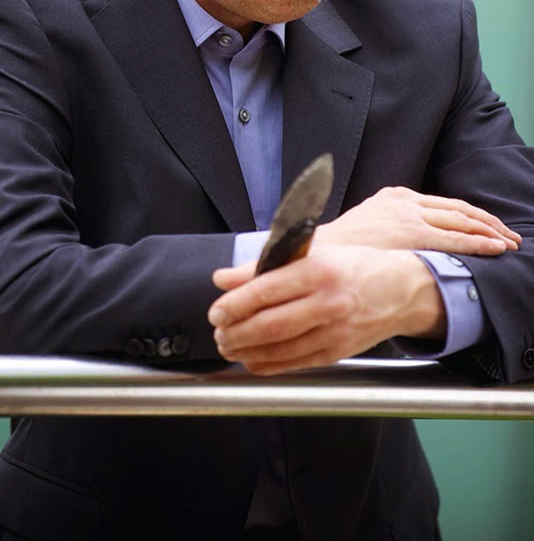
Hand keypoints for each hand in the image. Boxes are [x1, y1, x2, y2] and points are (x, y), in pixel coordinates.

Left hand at [209, 246, 444, 374]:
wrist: (404, 290)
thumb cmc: (356, 266)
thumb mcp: (315, 254)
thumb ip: (266, 265)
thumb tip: (224, 278)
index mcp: (319, 270)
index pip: (266, 289)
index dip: (235, 304)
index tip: (216, 310)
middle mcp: (328, 302)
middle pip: (271, 323)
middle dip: (237, 332)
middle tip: (218, 333)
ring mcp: (335, 330)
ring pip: (282, 348)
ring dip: (248, 351)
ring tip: (229, 346)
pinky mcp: (339, 351)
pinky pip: (297, 363)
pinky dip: (269, 365)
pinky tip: (252, 361)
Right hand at [312, 186, 520, 255]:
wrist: (317, 253)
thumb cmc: (340, 249)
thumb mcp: (368, 225)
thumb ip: (390, 226)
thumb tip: (410, 244)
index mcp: (395, 196)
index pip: (445, 204)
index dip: (472, 216)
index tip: (489, 227)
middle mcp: (405, 201)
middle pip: (459, 210)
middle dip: (488, 223)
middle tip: (509, 235)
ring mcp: (410, 215)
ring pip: (462, 221)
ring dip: (490, 232)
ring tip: (508, 243)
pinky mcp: (411, 233)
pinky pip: (454, 237)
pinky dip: (479, 242)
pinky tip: (495, 248)